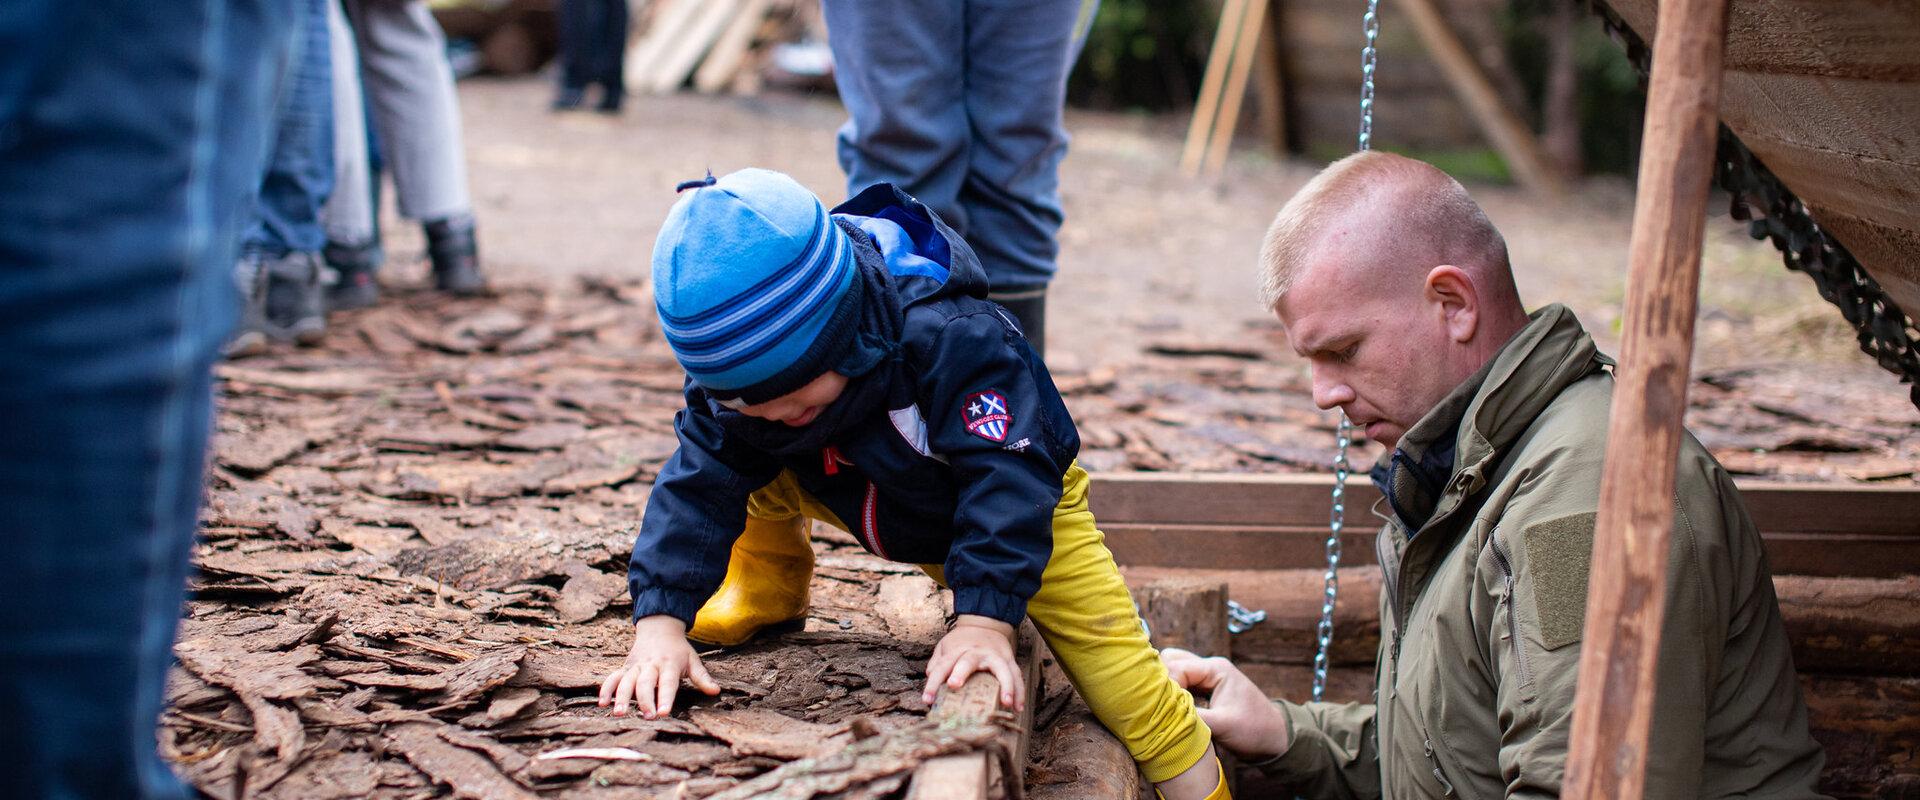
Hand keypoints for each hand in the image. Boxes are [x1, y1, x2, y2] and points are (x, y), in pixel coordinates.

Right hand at [598, 615, 719, 718]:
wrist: (659, 628)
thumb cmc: (678, 649)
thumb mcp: (693, 660)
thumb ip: (702, 678)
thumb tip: (716, 692)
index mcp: (669, 664)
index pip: (668, 682)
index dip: (665, 697)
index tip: (664, 712)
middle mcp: (651, 665)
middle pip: (645, 683)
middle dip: (645, 700)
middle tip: (647, 716)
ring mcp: (636, 666)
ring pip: (626, 681)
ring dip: (621, 696)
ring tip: (618, 713)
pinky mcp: (625, 667)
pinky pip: (613, 677)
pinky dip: (606, 689)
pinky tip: (602, 703)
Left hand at [922, 615, 1021, 709]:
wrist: (985, 622)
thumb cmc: (963, 640)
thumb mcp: (946, 646)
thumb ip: (937, 661)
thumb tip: (929, 675)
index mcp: (959, 649)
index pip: (942, 666)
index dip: (933, 682)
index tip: (927, 700)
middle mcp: (977, 652)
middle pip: (968, 661)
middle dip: (961, 672)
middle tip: (954, 685)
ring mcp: (995, 656)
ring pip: (1002, 669)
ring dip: (1006, 686)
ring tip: (1006, 703)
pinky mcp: (1009, 660)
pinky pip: (1017, 676)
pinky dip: (1019, 692)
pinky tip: (1018, 708)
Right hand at [1160, 647, 1289, 759]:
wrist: (1275, 739)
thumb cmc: (1255, 731)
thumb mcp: (1222, 725)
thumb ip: (1191, 716)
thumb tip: (1161, 713)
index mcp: (1216, 669)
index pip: (1176, 667)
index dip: (1164, 685)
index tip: (1157, 706)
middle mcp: (1210, 668)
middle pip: (1171, 660)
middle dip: (1160, 680)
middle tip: (1154, 703)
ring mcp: (1208, 677)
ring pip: (1174, 670)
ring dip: (1166, 686)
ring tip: (1161, 706)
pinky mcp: (1206, 689)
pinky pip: (1181, 683)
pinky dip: (1173, 693)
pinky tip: (1170, 708)